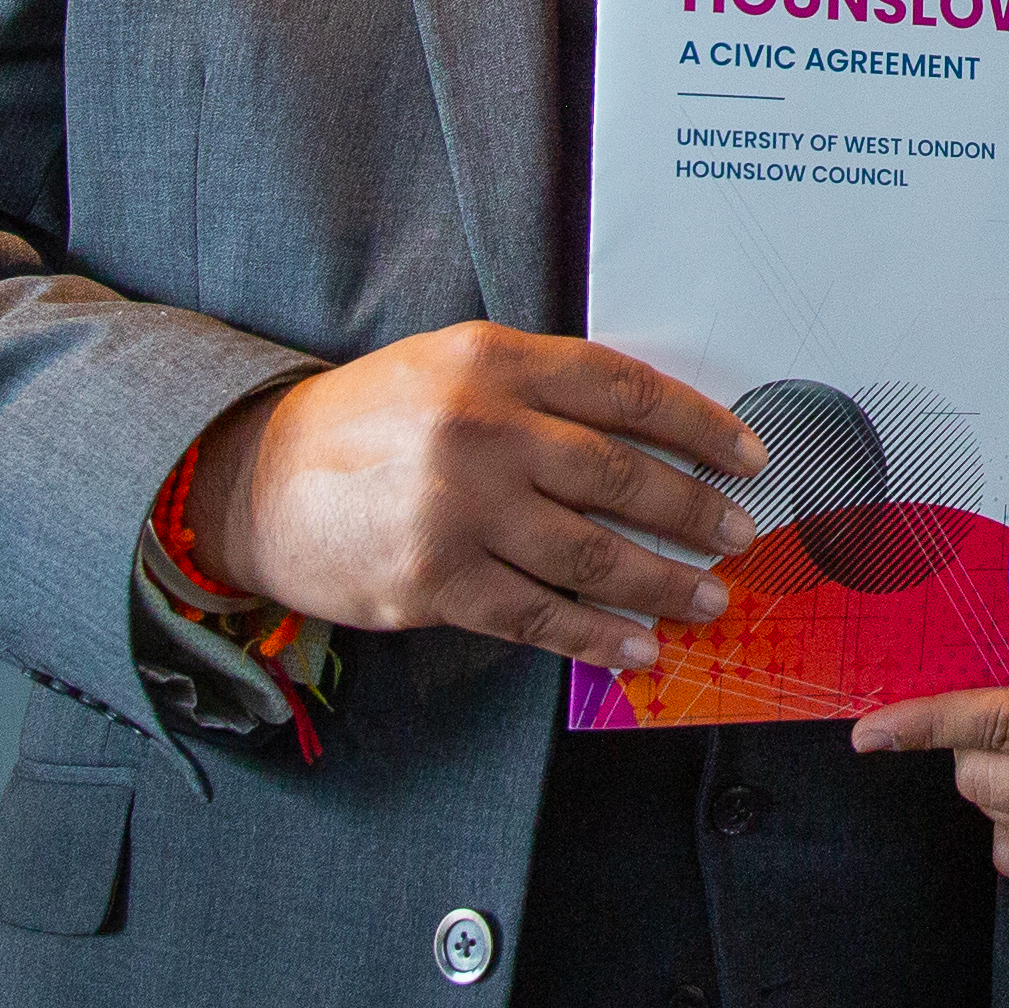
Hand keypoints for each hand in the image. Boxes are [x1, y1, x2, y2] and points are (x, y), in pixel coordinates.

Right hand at [177, 323, 768, 672]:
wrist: (259, 479)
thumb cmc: (373, 422)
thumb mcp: (453, 368)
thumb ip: (543, 390)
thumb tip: (655, 439)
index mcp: (495, 361)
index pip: (627, 389)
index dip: (701, 425)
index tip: (749, 456)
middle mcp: (482, 429)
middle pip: (622, 476)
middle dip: (695, 512)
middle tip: (739, 537)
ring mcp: (458, 510)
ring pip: (591, 555)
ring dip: (663, 584)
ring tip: (706, 600)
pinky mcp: (435, 581)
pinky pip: (539, 616)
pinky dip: (598, 637)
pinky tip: (638, 647)